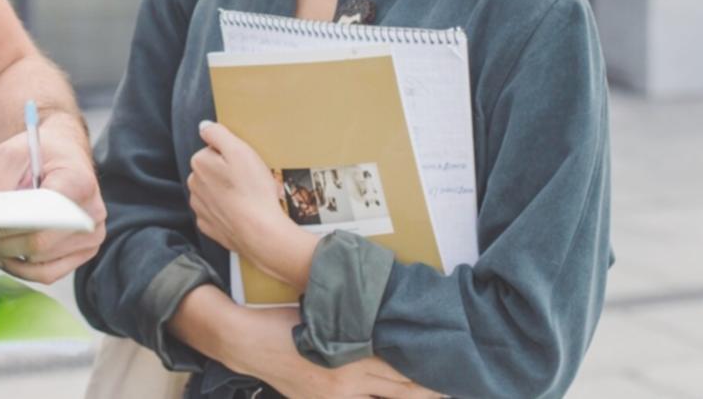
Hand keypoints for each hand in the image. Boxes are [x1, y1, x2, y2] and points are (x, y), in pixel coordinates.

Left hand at [0, 116, 105, 283]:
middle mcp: (91, 213)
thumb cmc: (42, 151)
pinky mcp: (84, 251)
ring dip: (6, 258)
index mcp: (78, 182)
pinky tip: (2, 257)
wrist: (63, 154)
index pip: (41, 215)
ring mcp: (91, 236)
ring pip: (41, 263)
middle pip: (39, 244)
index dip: (6, 227)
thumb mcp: (13, 153)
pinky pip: (49, 273)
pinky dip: (21, 270)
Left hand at [187, 121, 314, 287]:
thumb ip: (218, 134)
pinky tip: (243, 212)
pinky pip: (217, 212)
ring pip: (214, 191)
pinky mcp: (209, 226)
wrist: (259, 233)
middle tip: (252, 181)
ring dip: (229, 192)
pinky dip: (228, 211)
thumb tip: (204, 126)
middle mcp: (194, 184)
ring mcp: (200, 207)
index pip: (214, 150)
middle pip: (214, 170)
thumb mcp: (239, 151)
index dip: (233, 155)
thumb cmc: (252, 190)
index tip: (246, 165)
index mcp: (199, 163)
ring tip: (250, 197)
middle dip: (230, 174)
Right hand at [219, 306, 442, 398]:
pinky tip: (387, 396)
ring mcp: (335, 397)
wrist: (246, 341)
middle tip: (456, 384)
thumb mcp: (325, 312)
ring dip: (408, 397)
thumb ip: (357, 318)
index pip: (403, 367)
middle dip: (430, 390)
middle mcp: (349, 382)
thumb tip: (388, 313)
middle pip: (401, 390)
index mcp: (352, 354)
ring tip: (434, 394)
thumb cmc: (284, 317)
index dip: (430, 370)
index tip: (452, 363)